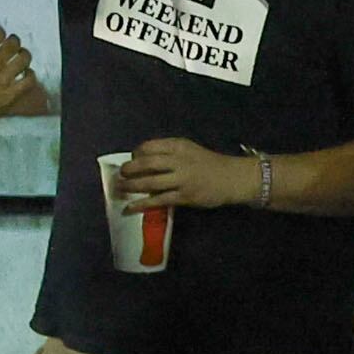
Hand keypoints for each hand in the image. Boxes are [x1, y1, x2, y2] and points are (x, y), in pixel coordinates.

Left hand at [107, 137, 260, 211]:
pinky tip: (130, 207)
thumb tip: (143, 163)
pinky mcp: (184, 196)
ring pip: (149, 182)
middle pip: (146, 163)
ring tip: (121, 188)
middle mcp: (179, 161)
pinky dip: (141, 204)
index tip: (132, 160)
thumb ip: (170, 153)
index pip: (149, 146)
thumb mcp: (190, 150)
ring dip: (131, 186)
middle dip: (129, 169)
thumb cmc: (210, 164)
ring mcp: (182, 179)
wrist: (233, 178)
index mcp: (179, 146)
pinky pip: (158, 200)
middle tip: (121, 175)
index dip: (136, 153)